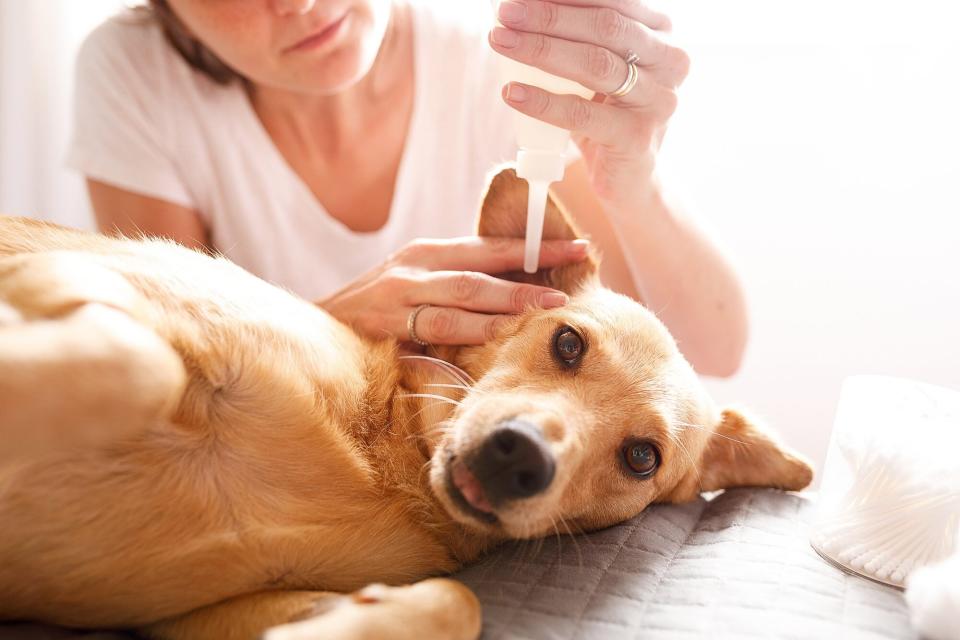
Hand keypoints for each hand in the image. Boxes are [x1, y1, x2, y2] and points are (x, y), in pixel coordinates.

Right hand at [318, 236, 588, 345]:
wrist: (315, 325)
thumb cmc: (377, 308)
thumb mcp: (416, 283)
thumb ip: (458, 285)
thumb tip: (519, 293)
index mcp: (427, 253)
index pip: (489, 248)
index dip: (534, 248)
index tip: (577, 249)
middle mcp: (414, 269)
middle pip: (479, 274)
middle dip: (526, 282)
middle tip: (565, 292)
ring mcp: (396, 299)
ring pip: (458, 303)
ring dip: (502, 310)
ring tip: (539, 314)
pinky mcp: (381, 329)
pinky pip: (428, 338)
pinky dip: (461, 343)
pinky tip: (490, 348)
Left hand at [490, 0, 688, 206]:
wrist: (628, 179)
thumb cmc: (606, 115)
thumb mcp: (598, 70)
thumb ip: (577, 38)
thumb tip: (523, 11)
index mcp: (661, 34)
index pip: (613, 3)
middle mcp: (669, 62)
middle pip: (605, 27)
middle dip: (550, 17)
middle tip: (507, 13)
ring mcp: (658, 101)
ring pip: (595, 65)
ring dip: (541, 50)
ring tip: (502, 42)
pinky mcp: (637, 138)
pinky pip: (582, 114)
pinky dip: (544, 102)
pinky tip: (513, 93)